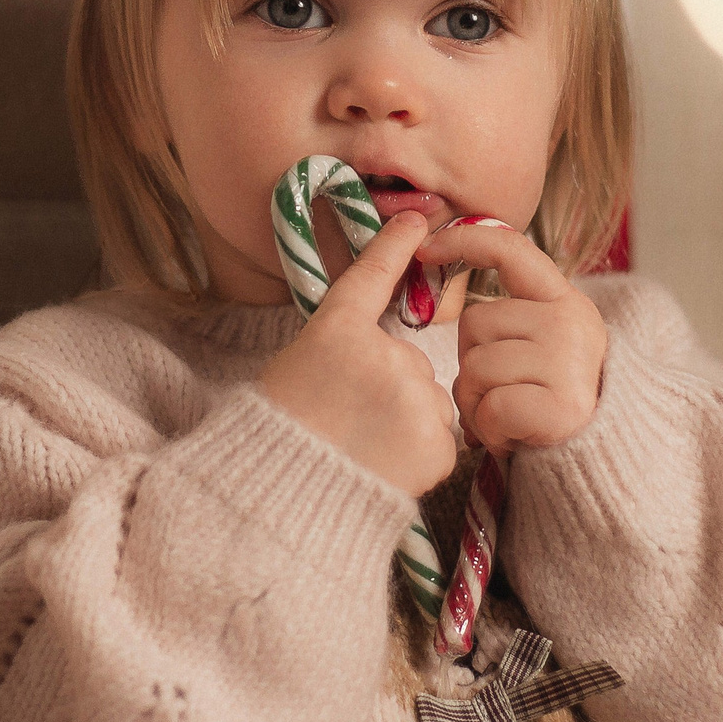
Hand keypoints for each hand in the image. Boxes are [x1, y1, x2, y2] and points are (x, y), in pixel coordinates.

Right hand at [257, 212, 459, 494]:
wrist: (287, 500)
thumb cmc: (283, 437)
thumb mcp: (300, 371)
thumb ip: (348, 349)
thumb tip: (387, 345)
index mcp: (337, 332)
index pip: (371, 277)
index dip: (393, 245)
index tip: (413, 220)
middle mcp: (383, 356)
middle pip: (409, 362)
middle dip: (391, 389)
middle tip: (348, 420)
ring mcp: (414, 399)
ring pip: (427, 401)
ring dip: (406, 421)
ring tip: (364, 447)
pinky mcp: (437, 443)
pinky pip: (440, 438)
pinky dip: (418, 453)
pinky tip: (385, 466)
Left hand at [417, 224, 607, 453]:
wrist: (596, 454)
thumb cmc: (547, 398)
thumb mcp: (538, 342)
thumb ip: (505, 315)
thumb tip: (437, 273)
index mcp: (562, 299)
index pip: (510, 249)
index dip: (463, 241)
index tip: (427, 247)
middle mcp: (569, 321)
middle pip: (474, 324)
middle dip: (472, 362)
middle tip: (503, 391)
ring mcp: (568, 361)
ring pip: (476, 369)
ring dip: (478, 402)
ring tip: (509, 416)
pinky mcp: (562, 405)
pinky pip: (492, 408)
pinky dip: (492, 430)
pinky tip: (514, 436)